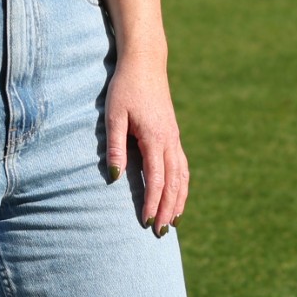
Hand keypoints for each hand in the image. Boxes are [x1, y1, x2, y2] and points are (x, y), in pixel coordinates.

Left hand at [105, 55, 187, 233]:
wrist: (145, 62)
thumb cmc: (125, 87)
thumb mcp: (114, 115)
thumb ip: (115, 147)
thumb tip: (114, 178)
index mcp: (155, 137)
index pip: (157, 179)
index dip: (153, 204)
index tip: (147, 223)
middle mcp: (169, 140)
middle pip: (173, 183)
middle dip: (168, 209)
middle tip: (161, 234)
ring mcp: (174, 137)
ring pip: (182, 176)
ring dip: (178, 200)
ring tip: (173, 222)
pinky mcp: (173, 134)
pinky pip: (182, 165)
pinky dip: (182, 184)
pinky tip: (178, 195)